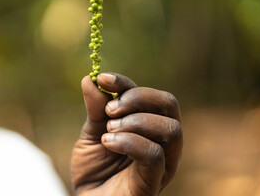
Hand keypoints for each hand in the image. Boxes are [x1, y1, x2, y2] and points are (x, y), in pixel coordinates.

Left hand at [71, 73, 182, 195]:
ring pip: (170, 128)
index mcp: (150, 125)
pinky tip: (108, 142)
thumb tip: (89, 79)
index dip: (126, 83)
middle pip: (169, 104)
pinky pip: (155, 155)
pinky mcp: (155, 181)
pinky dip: (130, 142)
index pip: (150, 95)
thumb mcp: (91, 133)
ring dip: (135, 122)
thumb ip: (95, 109)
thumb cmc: (94, 169)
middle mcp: (162, 141)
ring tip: (108, 130)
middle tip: (109, 110)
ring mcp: (163, 162)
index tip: (101, 78)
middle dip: (137, 99)